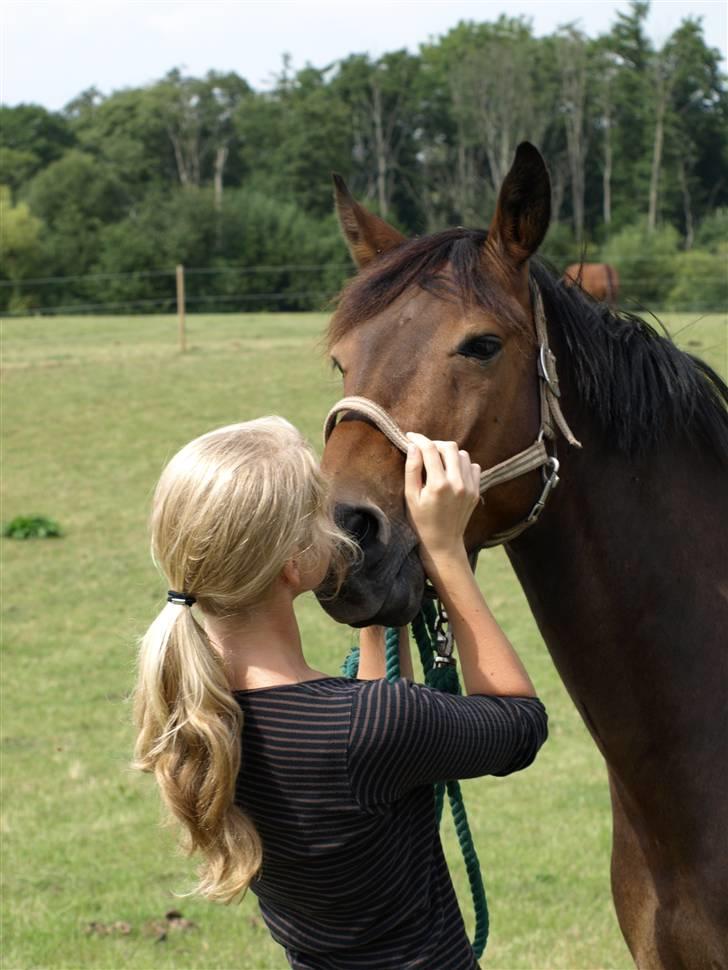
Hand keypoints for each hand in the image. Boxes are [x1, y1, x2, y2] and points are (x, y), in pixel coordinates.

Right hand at [404, 432, 480, 566]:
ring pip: (463, 455)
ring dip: (449, 454)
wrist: (443, 543)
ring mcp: (470, 487)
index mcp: (438, 485)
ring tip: (437, 461)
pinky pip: (473, 466)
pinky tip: (451, 472)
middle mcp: (457, 484)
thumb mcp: (410, 497)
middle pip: (450, 447)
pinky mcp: (476, 491)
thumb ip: (412, 470)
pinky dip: (462, 464)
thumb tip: (413, 446)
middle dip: (435, 444)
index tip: (410, 437)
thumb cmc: (421, 521)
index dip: (419, 439)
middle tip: (424, 449)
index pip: (430, 450)